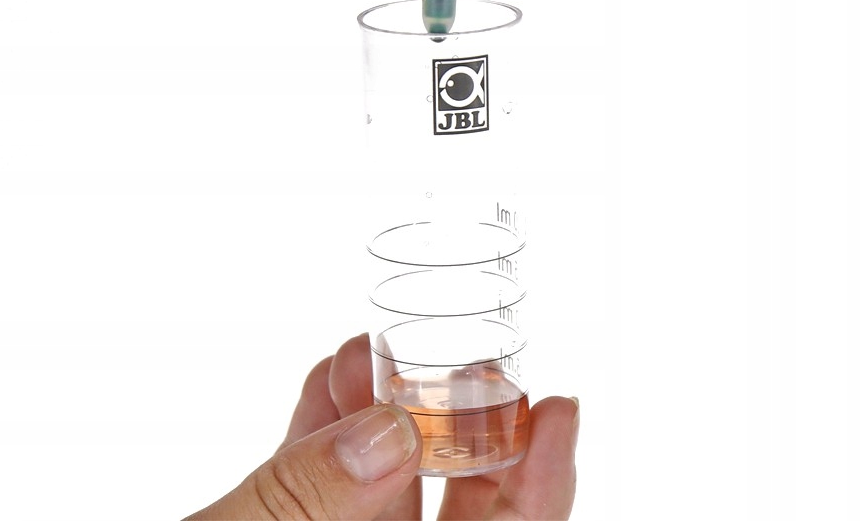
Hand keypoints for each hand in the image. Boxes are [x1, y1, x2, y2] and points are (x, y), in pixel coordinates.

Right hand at [185, 333, 577, 520]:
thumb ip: (301, 509)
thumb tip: (390, 433)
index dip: (542, 491)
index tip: (559, 408)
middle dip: (458, 431)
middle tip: (457, 359)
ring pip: (381, 502)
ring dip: (382, 418)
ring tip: (371, 354)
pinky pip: (317, 500)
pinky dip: (324, 438)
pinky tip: (327, 385)